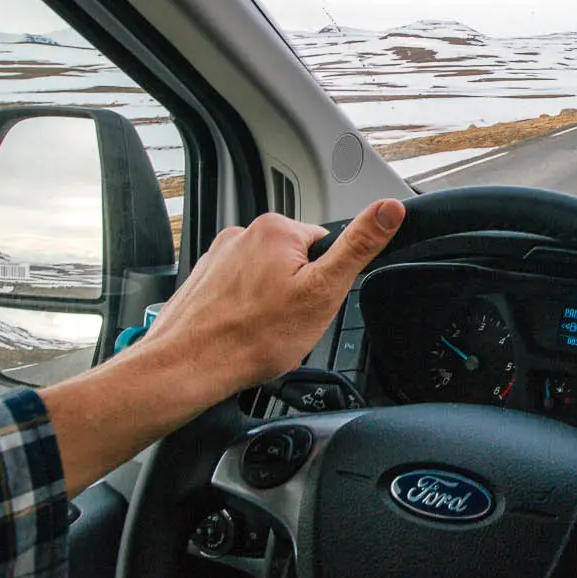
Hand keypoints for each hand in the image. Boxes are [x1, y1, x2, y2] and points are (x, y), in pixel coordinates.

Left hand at [43, 200, 404, 494]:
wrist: (187, 368)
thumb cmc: (250, 338)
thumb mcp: (323, 292)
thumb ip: (359, 247)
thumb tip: (389, 209)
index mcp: (277, 229)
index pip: (325, 247)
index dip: (326, 283)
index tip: (312, 305)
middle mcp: (244, 234)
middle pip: (295, 265)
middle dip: (298, 297)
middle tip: (288, 325)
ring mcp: (219, 257)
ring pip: (268, 283)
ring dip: (272, 309)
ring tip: (263, 335)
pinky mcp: (204, 281)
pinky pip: (241, 295)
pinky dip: (247, 315)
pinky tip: (243, 336)